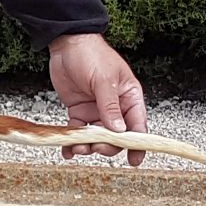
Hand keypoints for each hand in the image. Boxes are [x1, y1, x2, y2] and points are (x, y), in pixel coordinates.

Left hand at [48, 33, 147, 164]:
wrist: (67, 44)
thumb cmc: (92, 55)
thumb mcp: (103, 80)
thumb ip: (109, 106)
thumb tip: (118, 131)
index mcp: (130, 98)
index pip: (138, 126)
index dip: (138, 145)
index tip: (135, 161)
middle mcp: (115, 107)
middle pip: (116, 135)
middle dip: (106, 145)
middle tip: (95, 148)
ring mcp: (96, 110)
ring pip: (96, 137)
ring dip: (88, 146)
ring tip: (77, 148)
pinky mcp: (79, 111)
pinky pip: (78, 131)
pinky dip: (73, 142)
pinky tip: (67, 150)